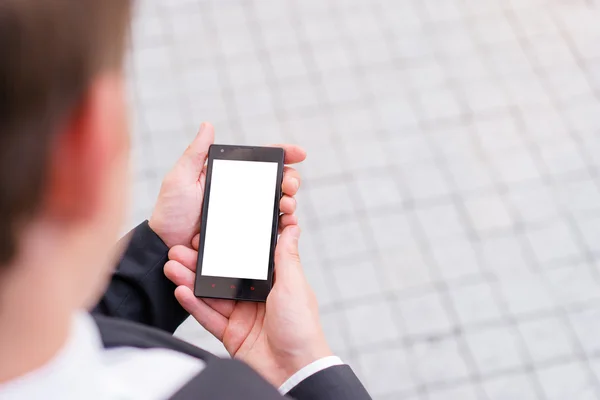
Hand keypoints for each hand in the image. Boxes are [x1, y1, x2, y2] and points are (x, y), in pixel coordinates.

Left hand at [149, 122, 306, 247]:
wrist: (167, 246)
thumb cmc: (170, 211)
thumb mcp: (180, 178)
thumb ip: (195, 153)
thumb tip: (208, 125)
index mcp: (229, 176)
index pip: (260, 161)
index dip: (283, 154)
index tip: (299, 154)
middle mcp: (241, 193)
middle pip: (277, 181)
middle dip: (291, 179)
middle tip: (289, 185)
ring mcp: (246, 214)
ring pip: (279, 203)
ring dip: (290, 201)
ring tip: (287, 204)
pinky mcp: (247, 234)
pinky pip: (272, 227)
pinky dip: (284, 223)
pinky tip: (287, 221)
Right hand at [164, 226, 332, 386]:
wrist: (295, 371)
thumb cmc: (302, 328)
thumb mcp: (294, 285)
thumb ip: (286, 256)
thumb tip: (292, 227)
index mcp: (273, 282)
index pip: (246, 259)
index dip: (228, 246)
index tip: (210, 234)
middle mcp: (256, 297)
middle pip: (223, 275)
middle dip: (201, 263)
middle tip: (181, 249)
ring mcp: (242, 315)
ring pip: (212, 293)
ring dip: (191, 280)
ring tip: (173, 266)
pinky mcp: (231, 334)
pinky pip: (209, 316)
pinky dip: (194, 304)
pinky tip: (181, 290)